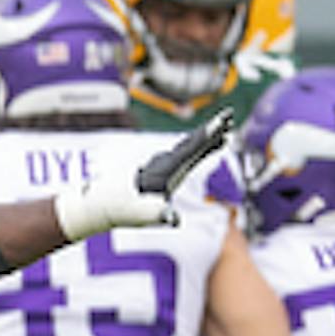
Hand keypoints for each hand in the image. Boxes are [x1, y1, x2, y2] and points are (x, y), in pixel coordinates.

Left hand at [52, 113, 232, 238]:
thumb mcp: (142, 215)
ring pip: (190, 146)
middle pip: (192, 143)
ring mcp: (164, 162)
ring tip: (227, 127)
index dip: (206, 138)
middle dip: (211, 130)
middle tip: (230, 116)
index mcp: (164, 170)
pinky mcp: (164, 167)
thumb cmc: (124, 211)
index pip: (189, 151)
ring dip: (208, 136)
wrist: (104, 202)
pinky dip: (201, 145)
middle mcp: (164, 161)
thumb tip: (173, 219)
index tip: (219, 125)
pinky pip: (187, 152)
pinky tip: (211, 143)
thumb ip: (159, 214)